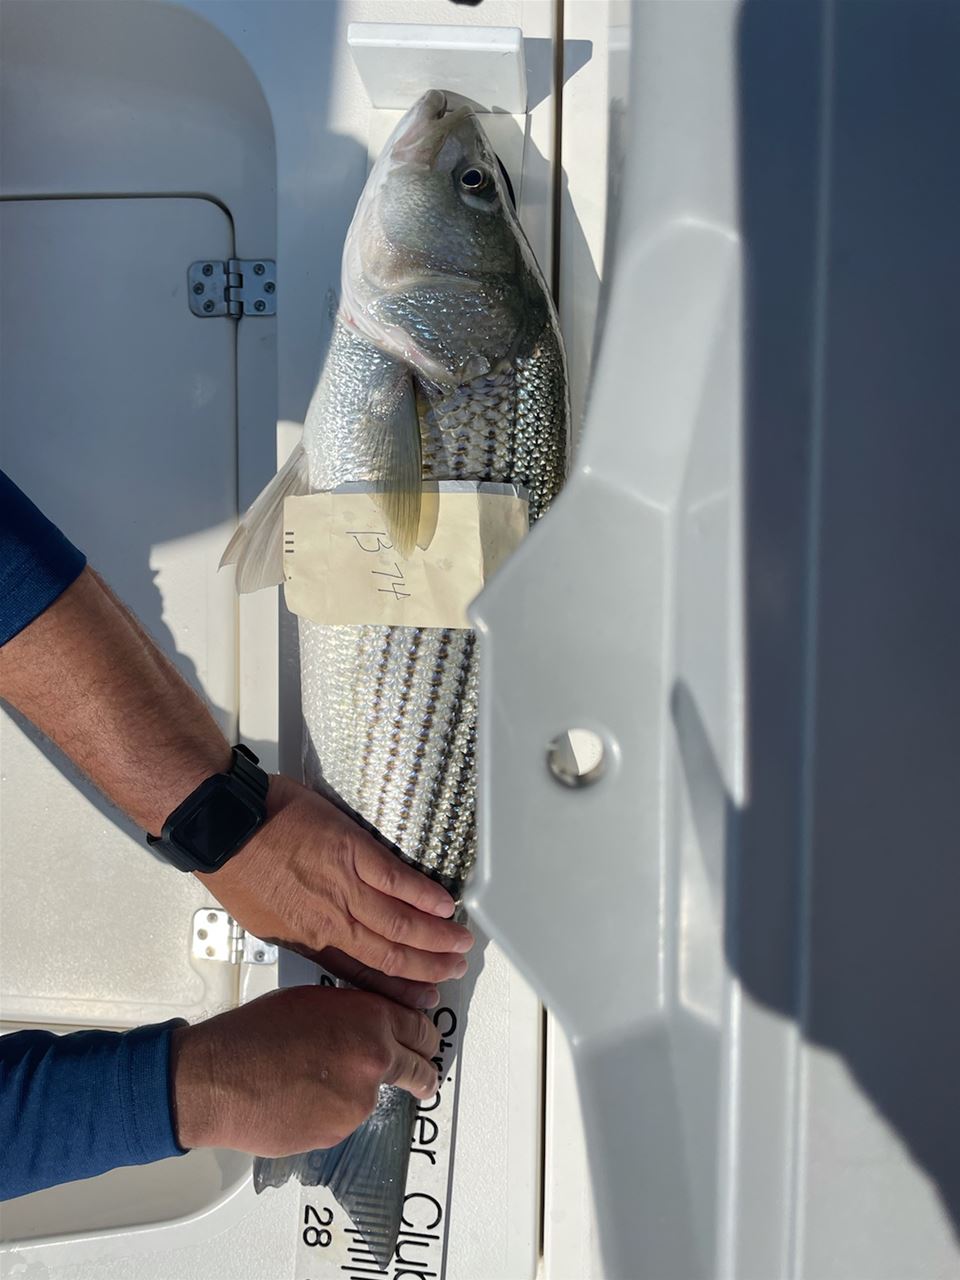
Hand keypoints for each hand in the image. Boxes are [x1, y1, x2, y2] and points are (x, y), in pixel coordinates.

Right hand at [170, 986, 441, 1155]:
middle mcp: (375, 1059)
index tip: (427, 1043)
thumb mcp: (314, 1000)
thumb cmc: (255, 1033)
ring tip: (317, 1081)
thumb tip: (373, 1022)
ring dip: (359, 1091)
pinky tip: (302, 1099)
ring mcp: (359, 1100)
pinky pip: (345, 1119)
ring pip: (373, 1096)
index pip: (421, 1030)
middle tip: (421, 1076)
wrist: (219, 1078)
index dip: (425, 1037)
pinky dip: (332, 1112)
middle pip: (420, 1069)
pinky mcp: (340, 1132)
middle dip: (422, 1072)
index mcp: (371, 1018)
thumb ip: (355, 1011)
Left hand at [199, 775, 472, 1007]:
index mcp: (309, 941)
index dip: (396, 990)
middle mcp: (331, 924)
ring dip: (435, 937)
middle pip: (389, 955)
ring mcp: (344, 889)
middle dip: (427, 968)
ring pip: (400, 924)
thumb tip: (322, 936)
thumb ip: (299, 930)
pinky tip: (446, 906)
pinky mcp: (352, 853)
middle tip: (454, 972)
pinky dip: (425, 896)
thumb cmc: (236, 868)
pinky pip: (397, 880)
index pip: (362, 975)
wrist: (223, 828)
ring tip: (461, 944)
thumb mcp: (261, 919)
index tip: (421, 999)